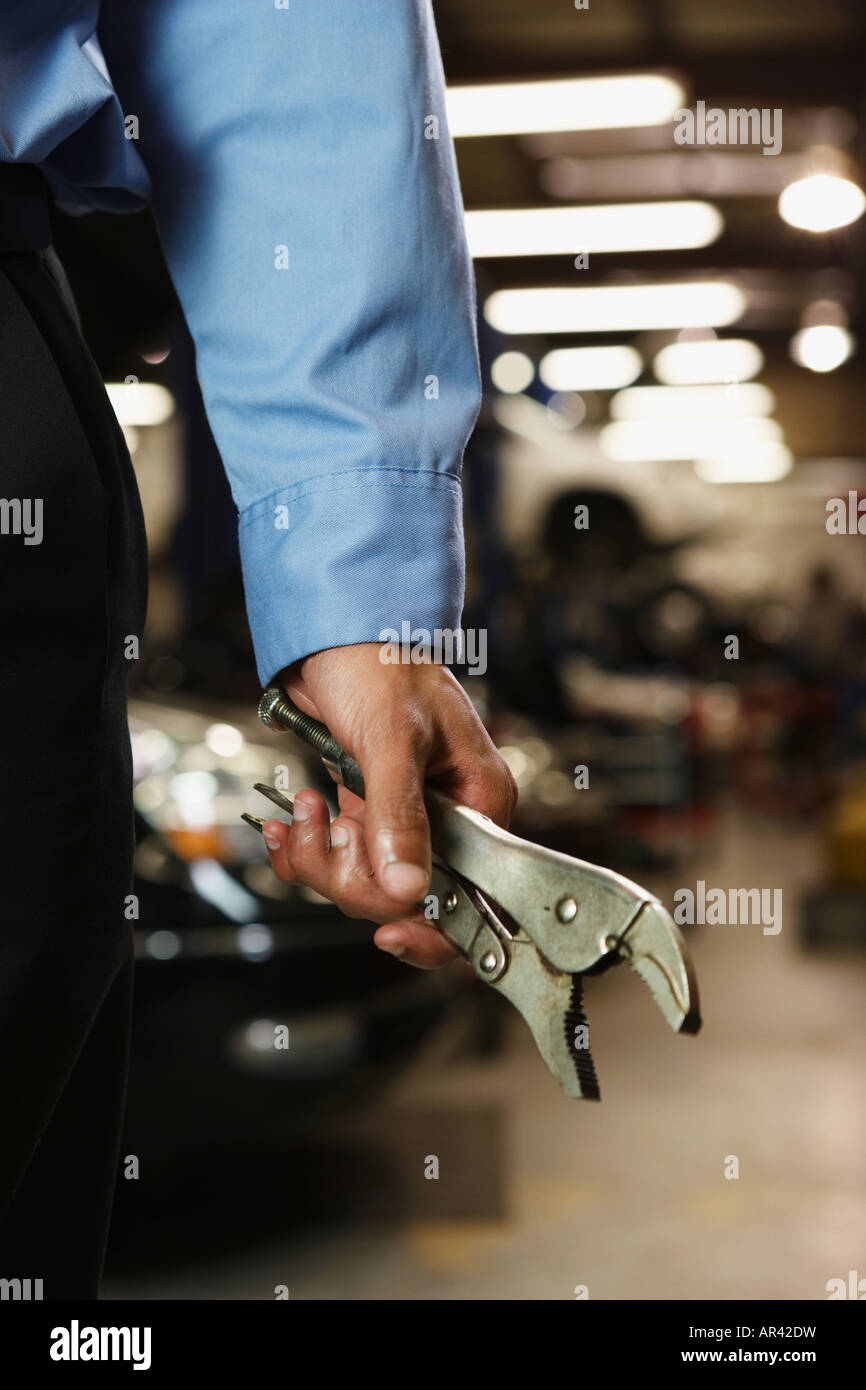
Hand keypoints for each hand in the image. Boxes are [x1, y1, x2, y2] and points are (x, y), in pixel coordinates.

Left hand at [259, 643, 516, 967]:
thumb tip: (409, 891)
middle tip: (330, 833)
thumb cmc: (379, 664)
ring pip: (364, 884)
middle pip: (408, 899)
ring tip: (306, 811)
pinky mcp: (366, 813)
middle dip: (355, 878)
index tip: (388, 932)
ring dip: (321, 859)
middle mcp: (450, 819)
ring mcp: (405, 820)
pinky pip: (337, 859)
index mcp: (481, 803)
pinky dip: (305, 849)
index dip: (431, 925)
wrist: (333, 632)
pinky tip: (289, 821)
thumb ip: (399, 816)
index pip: (472, 895)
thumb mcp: (391, 739)